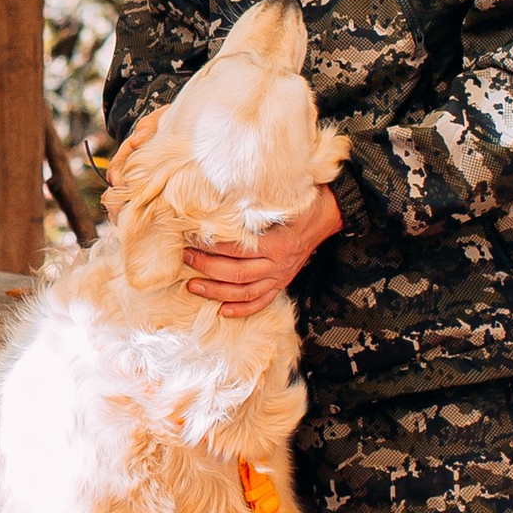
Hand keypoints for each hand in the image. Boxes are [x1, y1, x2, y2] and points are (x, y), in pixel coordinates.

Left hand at [183, 182, 342, 319]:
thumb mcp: (279, 201)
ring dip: (216, 291)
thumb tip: (217, 204)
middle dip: (206, 267)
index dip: (210, 245)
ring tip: (193, 285)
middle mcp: (278, 264)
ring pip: (244, 292)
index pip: (236, 249)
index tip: (190, 237)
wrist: (328, 215)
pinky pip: (262, 302)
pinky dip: (242, 309)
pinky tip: (223, 310)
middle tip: (185, 257)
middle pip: (235, 273)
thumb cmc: (302, 203)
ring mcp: (280, 277)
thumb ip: (252, 207)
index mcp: (276, 244)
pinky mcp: (282, 283)